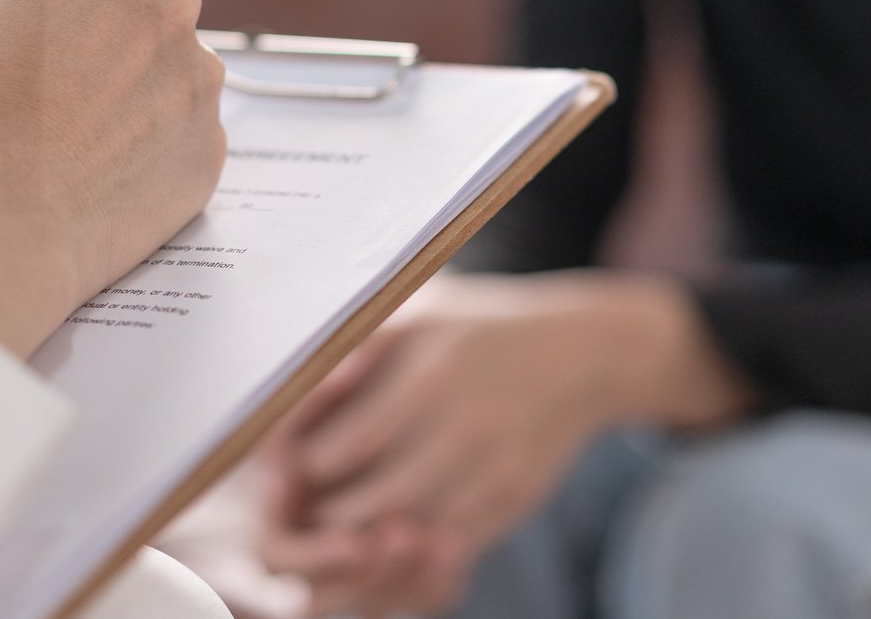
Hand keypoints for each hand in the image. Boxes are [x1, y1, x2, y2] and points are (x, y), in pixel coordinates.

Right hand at [0, 0, 227, 358]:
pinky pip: (175, 127)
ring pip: (159, 62)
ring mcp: (199, 80)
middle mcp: (172, 1)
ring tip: (57, 131)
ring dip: (121, 82)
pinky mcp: (209, 150)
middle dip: (95, 18)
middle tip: (36, 73)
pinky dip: (141, 141)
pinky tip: (87, 168)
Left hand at [259, 272, 750, 615]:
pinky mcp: (513, 502)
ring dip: (364, 542)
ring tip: (339, 526)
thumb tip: (290, 397)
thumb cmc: (479, 330)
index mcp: (430, 376)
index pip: (345, 447)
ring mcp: (493, 473)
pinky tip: (390, 535)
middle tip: (304, 506)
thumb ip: (353, 353)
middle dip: (327, 515)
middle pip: (371, 505)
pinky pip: (452, 550)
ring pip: (409, 537)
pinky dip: (412, 554)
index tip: (289, 464)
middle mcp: (464, 429)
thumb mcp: (416, 316)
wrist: (581, 354)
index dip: (305, 467)